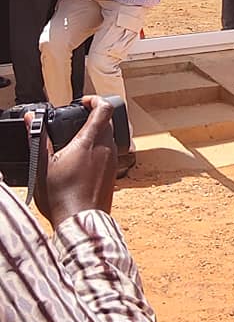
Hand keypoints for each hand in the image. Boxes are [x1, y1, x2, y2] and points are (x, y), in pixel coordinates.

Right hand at [32, 96, 117, 228]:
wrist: (81, 220)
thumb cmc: (61, 195)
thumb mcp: (43, 165)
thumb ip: (39, 139)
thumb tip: (32, 119)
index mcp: (91, 141)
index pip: (105, 109)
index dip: (96, 100)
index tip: (84, 102)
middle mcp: (107, 148)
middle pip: (107, 122)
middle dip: (93, 117)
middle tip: (76, 121)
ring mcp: (113, 160)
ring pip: (109, 137)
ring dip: (96, 134)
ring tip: (76, 141)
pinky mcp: (113, 172)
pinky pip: (109, 152)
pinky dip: (98, 149)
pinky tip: (82, 160)